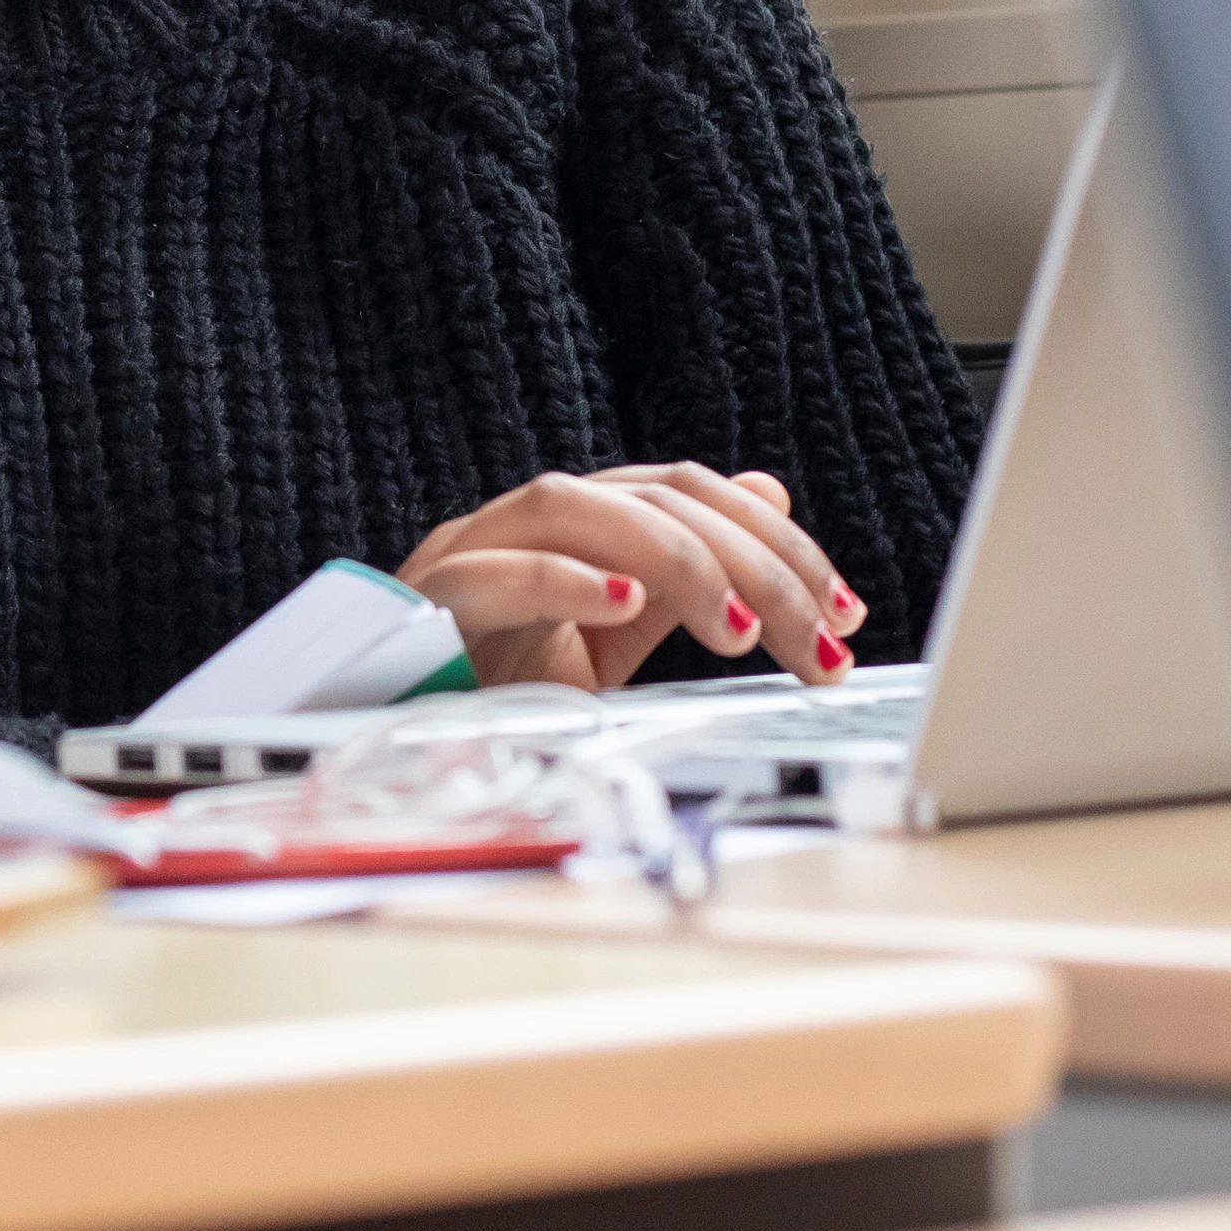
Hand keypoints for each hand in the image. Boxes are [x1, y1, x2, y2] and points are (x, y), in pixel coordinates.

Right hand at [394, 464, 867, 694]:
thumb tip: (767, 491)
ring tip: (740, 630)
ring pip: (575, 507)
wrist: (386, 739)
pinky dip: (562, 580)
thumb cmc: (494, 690)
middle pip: (653, 496)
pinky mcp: (427, 600)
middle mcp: (527, 521)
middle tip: (817, 642)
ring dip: (675, 561)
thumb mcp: (613, 642)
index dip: (778, 543)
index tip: (844, 615)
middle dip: (754, 564)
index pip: (691, 493)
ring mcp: (471, 549)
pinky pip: (493, 572)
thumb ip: (682, 576)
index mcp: (577, 525)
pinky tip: (624, 604)